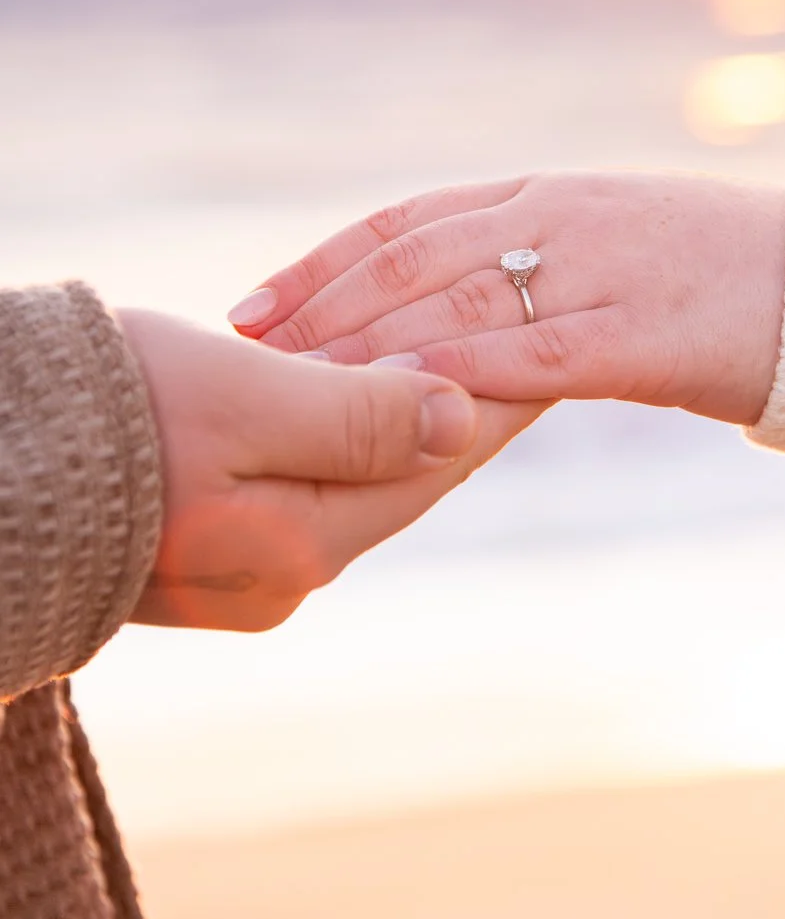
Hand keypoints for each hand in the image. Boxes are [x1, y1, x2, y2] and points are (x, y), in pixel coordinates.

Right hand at [118, 309, 544, 630]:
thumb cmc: (106, 418)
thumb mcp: (243, 400)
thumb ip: (361, 414)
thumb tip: (467, 418)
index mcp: (304, 543)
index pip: (435, 461)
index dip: (495, 396)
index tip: (544, 346)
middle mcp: (283, 572)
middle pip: (399, 476)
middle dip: (458, 409)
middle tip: (515, 348)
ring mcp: (241, 569)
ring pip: (351, 479)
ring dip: (398, 420)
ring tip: (450, 364)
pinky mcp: (203, 548)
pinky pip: (300, 483)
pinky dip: (336, 435)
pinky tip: (354, 398)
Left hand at [228, 173, 784, 425]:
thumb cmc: (707, 273)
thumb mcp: (602, 243)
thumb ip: (524, 259)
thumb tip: (438, 306)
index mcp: (542, 192)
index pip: (404, 219)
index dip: (320, 263)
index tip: (252, 305)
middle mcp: (556, 217)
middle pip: (411, 256)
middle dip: (319, 305)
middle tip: (245, 353)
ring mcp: (599, 268)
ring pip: (457, 299)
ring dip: (367, 344)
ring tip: (296, 384)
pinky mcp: (642, 331)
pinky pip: (536, 352)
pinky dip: (462, 372)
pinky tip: (404, 399)